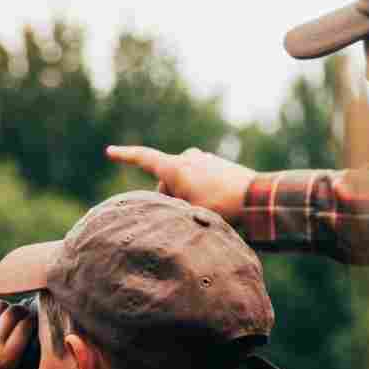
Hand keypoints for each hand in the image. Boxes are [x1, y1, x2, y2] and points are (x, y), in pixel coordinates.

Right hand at [105, 144, 256, 221]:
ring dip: (186, 194)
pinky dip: (199, 190)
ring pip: (183, 180)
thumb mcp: (190, 213)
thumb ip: (173, 208)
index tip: (110, 152)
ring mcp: (203, 158)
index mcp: (176, 166)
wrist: (258, 198)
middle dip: (170, 197)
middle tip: (188, 216)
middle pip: (165, 180)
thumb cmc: (222, 208)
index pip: (144, 158)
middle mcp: (187, 157)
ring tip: (207, 210)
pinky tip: (216, 203)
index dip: (125, 156)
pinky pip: (198, 178)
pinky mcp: (216, 163)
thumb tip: (166, 209)